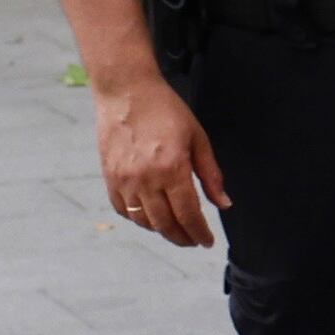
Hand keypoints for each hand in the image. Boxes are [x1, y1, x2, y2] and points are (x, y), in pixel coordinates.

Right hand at [96, 76, 231, 245]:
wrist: (126, 91)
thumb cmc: (166, 111)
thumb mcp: (198, 139)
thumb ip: (211, 175)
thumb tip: (224, 205)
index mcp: (172, 169)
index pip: (188, 214)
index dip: (199, 233)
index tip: (207, 242)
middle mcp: (146, 179)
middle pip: (165, 224)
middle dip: (182, 238)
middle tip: (193, 241)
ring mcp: (124, 180)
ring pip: (143, 221)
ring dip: (161, 230)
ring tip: (175, 229)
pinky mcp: (109, 176)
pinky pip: (123, 209)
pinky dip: (138, 219)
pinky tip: (151, 216)